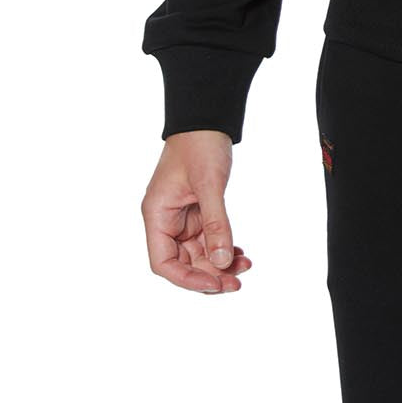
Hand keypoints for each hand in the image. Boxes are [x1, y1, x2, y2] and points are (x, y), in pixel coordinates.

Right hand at [141, 130, 252, 293]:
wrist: (207, 118)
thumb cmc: (199, 144)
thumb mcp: (209, 184)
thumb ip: (216, 224)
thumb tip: (223, 262)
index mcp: (157, 214)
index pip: (163, 262)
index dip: (187, 279)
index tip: (214, 284)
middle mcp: (166, 219)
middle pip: (183, 262)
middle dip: (209, 274)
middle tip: (236, 282)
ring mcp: (182, 217)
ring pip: (198, 254)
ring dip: (220, 263)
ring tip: (244, 267)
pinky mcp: (197, 211)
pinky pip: (208, 239)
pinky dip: (223, 248)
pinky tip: (240, 253)